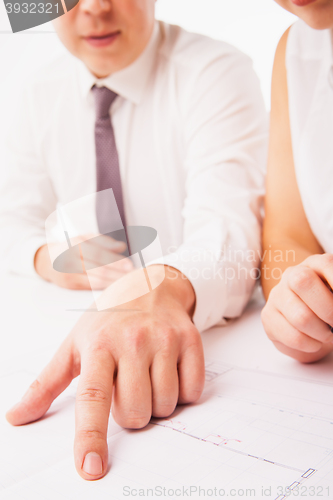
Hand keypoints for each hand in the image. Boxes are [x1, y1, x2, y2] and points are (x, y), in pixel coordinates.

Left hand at [6, 265, 204, 479]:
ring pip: (165, 406)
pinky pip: (192, 393)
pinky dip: (182, 393)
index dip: (91, 435)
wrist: (149, 287)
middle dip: (130, 412)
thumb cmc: (108, 321)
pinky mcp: (190, 341)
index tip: (90, 466)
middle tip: (127, 384)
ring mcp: (165, 340)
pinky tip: (170, 369)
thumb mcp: (74, 345)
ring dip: (156, 403)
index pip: (92, 398)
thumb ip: (45, 384)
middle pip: (135, 413)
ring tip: (147, 374)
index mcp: (99, 345)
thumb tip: (17, 416)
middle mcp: (133, 341)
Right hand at [34, 234, 133, 289]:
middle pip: (99, 269)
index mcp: (76, 244)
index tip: (130, 265)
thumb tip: (121, 247)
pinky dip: (105, 287)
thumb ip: (104, 241)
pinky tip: (116, 287)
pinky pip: (91, 287)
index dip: (116, 261)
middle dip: (119, 274)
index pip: (99, 254)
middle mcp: (71, 259)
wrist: (47, 260)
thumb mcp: (85, 238)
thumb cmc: (71, 247)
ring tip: (128, 282)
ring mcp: (69, 273)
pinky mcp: (70, 285)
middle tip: (133, 276)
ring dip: (114, 282)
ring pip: (96, 280)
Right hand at [261, 254, 332, 361]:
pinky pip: (293, 336)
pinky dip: (311, 345)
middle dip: (328, 310)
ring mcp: (277, 295)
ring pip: (300, 316)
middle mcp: (291, 275)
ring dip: (322, 333)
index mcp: (314, 264)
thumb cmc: (328, 307)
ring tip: (327, 335)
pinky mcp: (268, 316)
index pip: (326, 265)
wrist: (310, 325)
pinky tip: (315, 343)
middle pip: (303, 281)